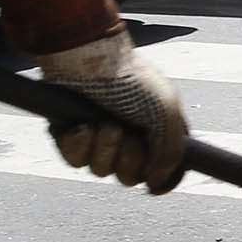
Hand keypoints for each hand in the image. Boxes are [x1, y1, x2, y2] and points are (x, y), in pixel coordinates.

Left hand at [33, 30, 188, 192]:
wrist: (89, 59)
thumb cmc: (130, 79)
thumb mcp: (166, 111)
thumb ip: (171, 152)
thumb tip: (154, 182)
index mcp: (157, 131)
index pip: (163, 171)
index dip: (160, 178)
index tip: (154, 178)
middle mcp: (128, 137)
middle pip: (130, 178)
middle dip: (129, 161)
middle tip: (128, 136)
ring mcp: (98, 138)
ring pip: (101, 171)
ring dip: (105, 149)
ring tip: (104, 124)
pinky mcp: (70, 136)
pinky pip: (75, 161)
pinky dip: (80, 146)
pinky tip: (83, 126)